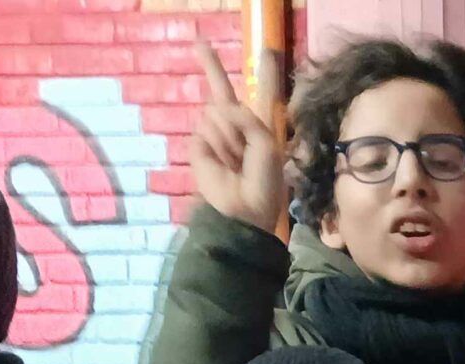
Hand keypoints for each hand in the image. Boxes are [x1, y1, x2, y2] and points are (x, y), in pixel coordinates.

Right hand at [190, 29, 288, 234]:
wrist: (244, 209)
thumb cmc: (263, 180)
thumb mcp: (266, 145)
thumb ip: (247, 118)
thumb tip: (219, 106)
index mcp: (257, 125)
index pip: (258, 92)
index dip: (261, 72)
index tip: (264, 52)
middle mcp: (235, 125)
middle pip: (221, 89)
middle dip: (213, 71)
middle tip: (216, 87)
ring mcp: (215, 134)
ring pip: (214, 112)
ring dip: (227, 137)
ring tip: (235, 161)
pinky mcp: (199, 146)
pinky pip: (204, 130)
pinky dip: (214, 145)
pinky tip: (222, 163)